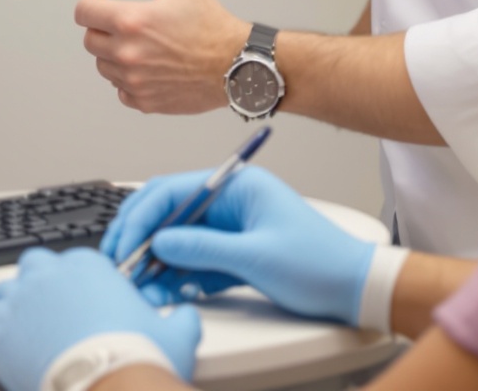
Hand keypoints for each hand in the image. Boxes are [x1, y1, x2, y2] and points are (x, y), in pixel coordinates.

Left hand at [0, 246, 199, 390]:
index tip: (78, 303)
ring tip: (23, 337)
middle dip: (36, 287)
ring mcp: (15, 305)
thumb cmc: (139, 359)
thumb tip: (187, 318)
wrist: (110, 389)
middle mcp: (46, 277)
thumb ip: (180, 318)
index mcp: (86, 266)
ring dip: (9, 312)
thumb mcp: (175, 333)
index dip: (72, 283)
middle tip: (48, 315)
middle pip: (30, 268)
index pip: (68, 260)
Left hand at [74, 0, 248, 113]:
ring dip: (114, 53)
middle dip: (103, 26)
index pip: (83, 12)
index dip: (91, 2)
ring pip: (103, 66)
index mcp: (131, 21)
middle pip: (90, 39)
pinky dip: (128, 78)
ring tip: (143, 43)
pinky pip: (120, 90)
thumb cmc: (211, 24)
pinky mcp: (144, 101)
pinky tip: (149, 66)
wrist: (238, 64)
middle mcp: (127, 54)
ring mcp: (134, 81)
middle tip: (127, 21)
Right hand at [101, 167, 375, 325]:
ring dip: (157, 263)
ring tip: (141, 286)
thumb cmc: (319, 263)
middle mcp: (229, 202)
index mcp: (237, 185)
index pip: (173, 190)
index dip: (142, 216)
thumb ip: (203, 248)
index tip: (125, 243)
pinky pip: (195, 262)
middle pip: (170, 214)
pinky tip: (165, 291)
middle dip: (143, 239)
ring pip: (179, 241)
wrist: (355, 288)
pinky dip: (178, 277)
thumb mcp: (256, 256)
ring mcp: (230, 229)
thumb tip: (158, 243)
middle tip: (122, 264)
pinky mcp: (233, 254)